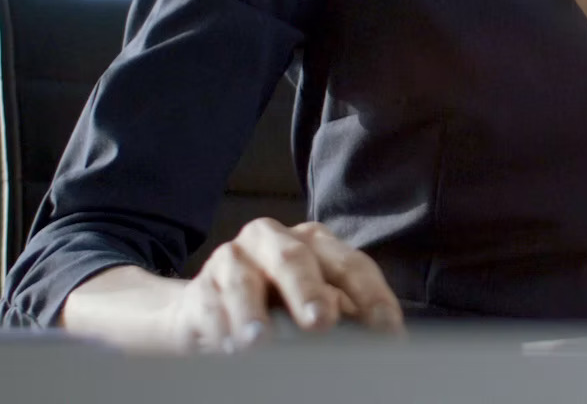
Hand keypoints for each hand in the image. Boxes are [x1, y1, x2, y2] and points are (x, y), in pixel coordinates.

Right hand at [170, 217, 404, 351]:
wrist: (208, 308)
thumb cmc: (276, 305)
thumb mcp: (315, 304)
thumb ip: (345, 313)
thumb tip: (379, 338)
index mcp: (315, 242)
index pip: (351, 265)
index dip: (372, 297)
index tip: (387, 332)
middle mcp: (273, 240)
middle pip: (295, 259)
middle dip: (310, 291)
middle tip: (321, 322)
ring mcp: (232, 259)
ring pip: (243, 281)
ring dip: (253, 313)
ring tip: (260, 341)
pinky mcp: (200, 287)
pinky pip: (208, 305)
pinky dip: (219, 328)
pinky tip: (227, 347)